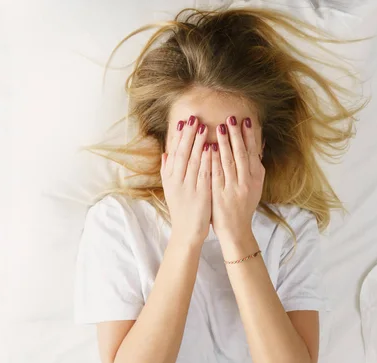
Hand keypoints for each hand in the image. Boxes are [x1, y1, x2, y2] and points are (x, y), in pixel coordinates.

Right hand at [161, 115, 211, 244]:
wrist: (187, 232)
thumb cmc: (181, 209)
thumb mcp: (171, 189)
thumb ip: (167, 170)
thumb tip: (166, 153)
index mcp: (170, 178)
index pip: (174, 153)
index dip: (178, 137)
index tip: (182, 122)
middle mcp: (177, 180)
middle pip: (182, 153)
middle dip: (188, 134)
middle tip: (193, 118)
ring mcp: (188, 186)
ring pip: (192, 160)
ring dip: (197, 142)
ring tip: (203, 126)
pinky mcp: (201, 193)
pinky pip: (204, 173)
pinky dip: (206, 159)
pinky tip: (210, 148)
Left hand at [211, 116, 264, 242]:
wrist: (236, 229)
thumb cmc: (244, 205)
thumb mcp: (255, 186)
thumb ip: (256, 165)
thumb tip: (259, 144)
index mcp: (255, 178)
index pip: (252, 152)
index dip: (249, 136)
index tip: (245, 121)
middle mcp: (246, 182)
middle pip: (241, 154)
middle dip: (236, 135)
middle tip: (231, 118)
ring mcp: (232, 188)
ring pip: (228, 162)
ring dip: (224, 143)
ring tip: (219, 127)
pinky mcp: (219, 194)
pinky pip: (216, 174)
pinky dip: (213, 159)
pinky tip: (208, 148)